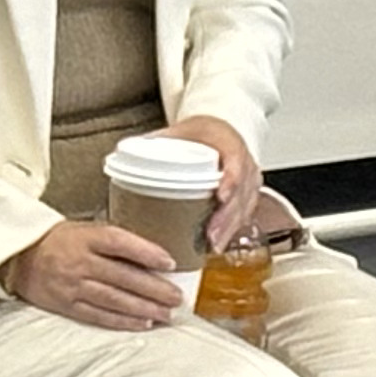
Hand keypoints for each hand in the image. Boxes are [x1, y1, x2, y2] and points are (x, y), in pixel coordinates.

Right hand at [3, 218, 187, 329]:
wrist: (19, 256)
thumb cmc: (59, 241)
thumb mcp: (84, 229)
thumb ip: (113, 242)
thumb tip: (152, 256)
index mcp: (86, 237)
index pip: (120, 243)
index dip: (146, 253)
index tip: (169, 262)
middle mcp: (80, 261)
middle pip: (123, 276)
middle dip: (154, 289)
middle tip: (177, 298)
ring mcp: (72, 285)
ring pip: (114, 299)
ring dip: (144, 308)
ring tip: (166, 314)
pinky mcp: (66, 305)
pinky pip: (99, 315)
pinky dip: (123, 321)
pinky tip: (143, 323)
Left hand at [168, 114, 264, 244]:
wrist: (220, 131)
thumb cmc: (203, 133)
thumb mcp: (181, 131)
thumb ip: (157, 140)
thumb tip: (125, 151)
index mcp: (229, 143)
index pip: (235, 164)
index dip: (230, 181)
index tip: (220, 197)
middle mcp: (244, 163)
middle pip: (241, 193)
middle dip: (226, 217)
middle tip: (211, 235)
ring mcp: (250, 180)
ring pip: (245, 207)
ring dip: (229, 228)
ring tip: (212, 245)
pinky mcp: (249, 194)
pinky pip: (245, 214)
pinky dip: (232, 229)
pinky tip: (218, 242)